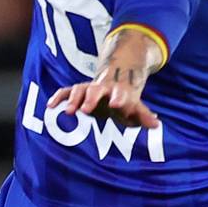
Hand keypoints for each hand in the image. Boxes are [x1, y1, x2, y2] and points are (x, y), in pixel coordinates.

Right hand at [48, 29, 163, 128]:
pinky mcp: (77, 92)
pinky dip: (58, 97)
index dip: (119, 99)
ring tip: (68, 112)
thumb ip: (144, 116)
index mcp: (118, 92)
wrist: (114, 82)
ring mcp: (88, 89)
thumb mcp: (135, 108)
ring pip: (79, 89)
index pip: (120, 95)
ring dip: (73, 99)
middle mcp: (102, 89)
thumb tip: (157, 124)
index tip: (117, 105)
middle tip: (85, 110)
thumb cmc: (125, 101)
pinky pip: (65, 92)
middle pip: (96, 90)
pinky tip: (50, 106)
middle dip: (91, 99)